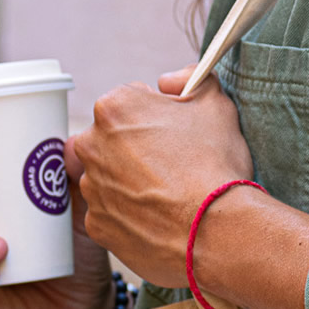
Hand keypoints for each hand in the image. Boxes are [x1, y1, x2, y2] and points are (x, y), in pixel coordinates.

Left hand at [71, 65, 253, 287]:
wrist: (216, 231)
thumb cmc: (215, 165)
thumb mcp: (215, 104)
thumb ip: (191, 77)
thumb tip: (169, 82)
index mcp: (114, 108)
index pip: (130, 104)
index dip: (156, 118)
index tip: (175, 136)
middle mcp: (91, 146)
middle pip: (110, 141)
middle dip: (133, 150)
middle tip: (169, 168)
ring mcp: (92, 189)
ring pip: (107, 180)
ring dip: (129, 184)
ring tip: (166, 197)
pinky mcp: (97, 226)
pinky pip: (110, 216)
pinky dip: (129, 217)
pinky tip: (158, 220)